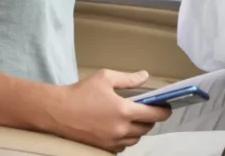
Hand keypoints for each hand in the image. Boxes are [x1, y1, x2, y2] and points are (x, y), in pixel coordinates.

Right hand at [48, 69, 170, 152]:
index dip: (164, 111)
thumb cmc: (80, 93)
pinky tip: (121, 128)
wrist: (57, 111)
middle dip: (151, 119)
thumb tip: (145, 76)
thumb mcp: (105, 78)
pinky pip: (123, 145)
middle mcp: (121, 129)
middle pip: (146, 128)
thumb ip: (129, 79)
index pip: (153, 115)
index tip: (167, 108)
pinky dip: (126, 138)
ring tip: (135, 118)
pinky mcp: (103, 147)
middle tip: (149, 110)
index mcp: (124, 111)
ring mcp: (112, 141)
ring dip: (139, 129)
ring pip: (135, 138)